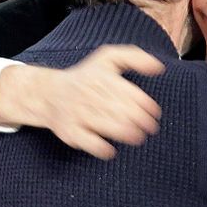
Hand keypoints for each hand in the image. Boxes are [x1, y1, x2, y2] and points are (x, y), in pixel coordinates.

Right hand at [0, 46, 164, 158]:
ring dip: (128, 134)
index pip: (130, 94)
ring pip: (109, 126)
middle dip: (140, 121)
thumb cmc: (86, 77)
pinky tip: (111, 149)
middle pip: (122, 111)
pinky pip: (88, 142)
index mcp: (101, 77)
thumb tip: (159, 67)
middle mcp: (88, 94)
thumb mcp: (108, 58)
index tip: (154, 113)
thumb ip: (134, 57)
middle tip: (149, 127)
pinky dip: (102, 148)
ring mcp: (78, 114)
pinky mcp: (69, 131)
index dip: (147, 106)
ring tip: (138, 137)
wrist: (48, 93)